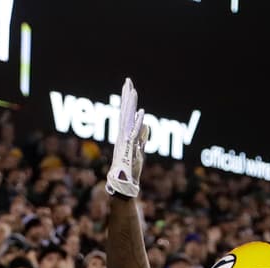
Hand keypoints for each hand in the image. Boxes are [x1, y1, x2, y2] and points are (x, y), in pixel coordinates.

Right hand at [105, 78, 148, 197]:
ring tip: (133, 89)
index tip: (129, 87)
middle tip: (128, 80)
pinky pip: (135, 133)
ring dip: (131, 104)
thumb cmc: (130, 171)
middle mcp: (122, 136)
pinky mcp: (129, 149)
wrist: (124, 186)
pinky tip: (142, 112)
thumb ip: (143, 137)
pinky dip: (138, 123)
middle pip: (125, 112)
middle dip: (126, 96)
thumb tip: (147, 125)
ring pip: (128, 119)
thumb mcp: (140, 151)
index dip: (127, 101)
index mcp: (124, 136)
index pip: (126, 114)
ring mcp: (125, 141)